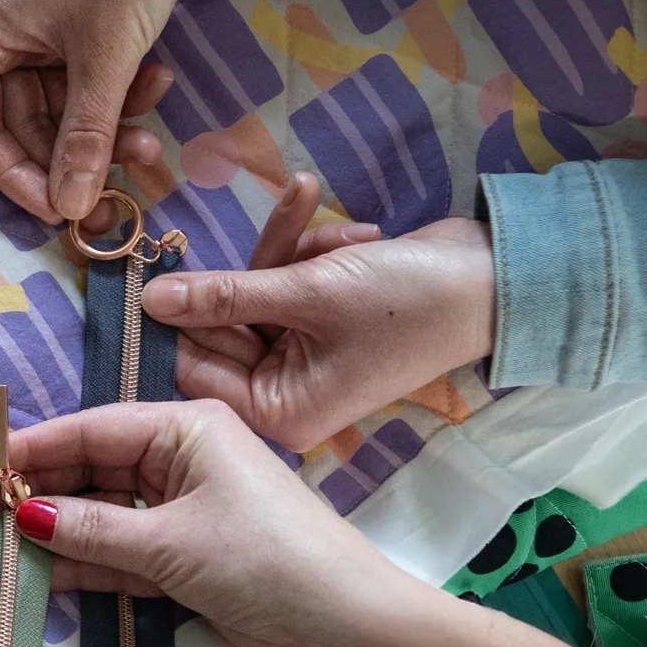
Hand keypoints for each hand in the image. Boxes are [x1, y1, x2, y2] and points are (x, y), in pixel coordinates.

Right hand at [0, 0, 255, 223]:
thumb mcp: (105, 57)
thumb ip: (84, 138)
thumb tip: (71, 209)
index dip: (18, 177)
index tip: (61, 212)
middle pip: (25, 128)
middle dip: (75, 157)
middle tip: (120, 189)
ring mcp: (37, 34)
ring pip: (63, 114)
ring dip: (106, 131)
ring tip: (151, 141)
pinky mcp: (77, 31)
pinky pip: (88, 88)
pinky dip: (121, 98)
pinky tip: (158, 84)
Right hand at [0, 400, 419, 646]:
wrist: (345, 622)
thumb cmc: (263, 559)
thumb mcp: (169, 543)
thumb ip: (91, 530)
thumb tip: (24, 516)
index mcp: (186, 428)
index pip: (92, 429)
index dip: (31, 447)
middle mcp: (182, 458)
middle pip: (93, 468)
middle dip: (38, 488)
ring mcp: (184, 508)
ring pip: (103, 512)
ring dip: (56, 529)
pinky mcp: (187, 555)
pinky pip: (122, 551)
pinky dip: (86, 562)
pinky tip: (41, 572)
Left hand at [145, 176, 495, 451]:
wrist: (497, 276)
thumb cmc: (407, 300)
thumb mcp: (306, 292)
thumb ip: (222, 295)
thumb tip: (150, 299)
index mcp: (278, 413)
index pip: (193, 367)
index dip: (188, 318)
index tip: (184, 271)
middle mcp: (285, 395)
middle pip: (223, 324)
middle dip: (263, 269)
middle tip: (300, 234)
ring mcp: (303, 357)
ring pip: (254, 290)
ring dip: (295, 252)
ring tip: (347, 238)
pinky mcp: (319, 320)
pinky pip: (285, 278)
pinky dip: (313, 251)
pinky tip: (360, 235)